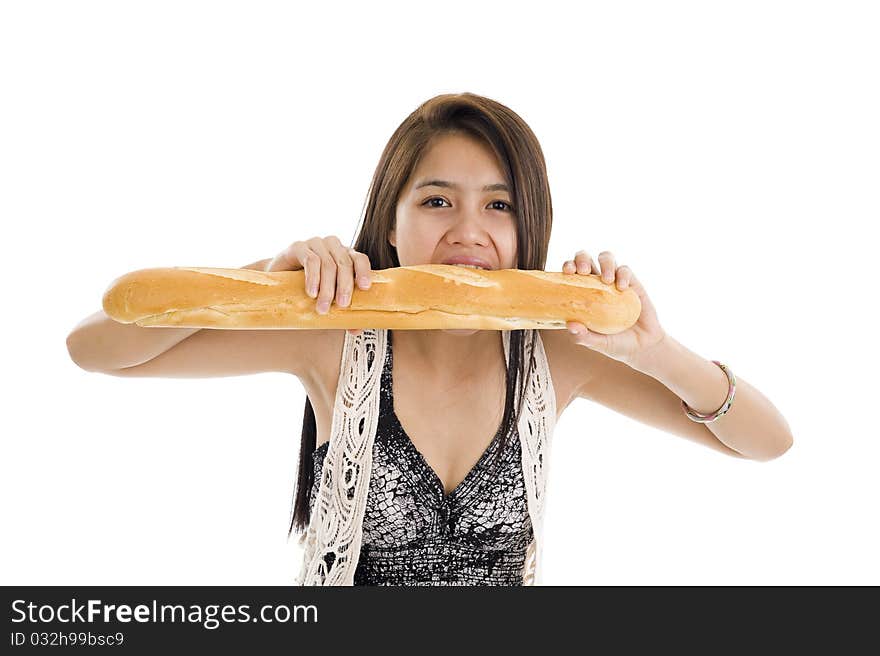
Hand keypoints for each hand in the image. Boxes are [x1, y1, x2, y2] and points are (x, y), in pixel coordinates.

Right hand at [265, 235, 371, 335]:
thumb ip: (343, 312)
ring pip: (328, 263)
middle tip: (341, 305)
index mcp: (346, 256)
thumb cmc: (308, 290)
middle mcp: (333, 246)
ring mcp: (316, 244)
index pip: (360, 259)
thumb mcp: (328, 299)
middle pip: (344, 263)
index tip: (364, 288)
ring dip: (326, 287)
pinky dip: (313, 278)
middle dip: (344, 286)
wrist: (278, 283)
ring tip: (322, 307)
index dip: (364, 272)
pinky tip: (311, 292)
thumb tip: (356, 330)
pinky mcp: (298, 246)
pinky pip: (310, 260)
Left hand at [562, 250, 667, 367]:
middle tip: (582, 271)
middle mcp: (595, 284)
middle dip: (581, 259)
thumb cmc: (614, 343)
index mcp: (581, 294)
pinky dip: (623, 275)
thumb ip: (584, 336)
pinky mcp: (632, 283)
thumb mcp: (597, 343)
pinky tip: (622, 288)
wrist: (642, 346)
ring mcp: (614, 281)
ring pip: (606, 257)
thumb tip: (570, 324)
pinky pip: (625, 270)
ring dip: (605, 264)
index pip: (570, 273)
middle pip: (585, 258)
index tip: (567, 273)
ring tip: (606, 281)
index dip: (567, 266)